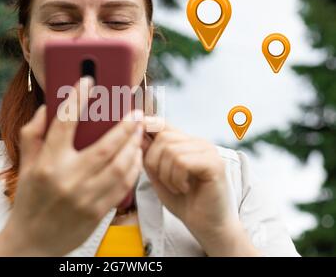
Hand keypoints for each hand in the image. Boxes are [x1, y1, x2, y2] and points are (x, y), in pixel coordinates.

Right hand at [0, 77, 143, 255]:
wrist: (32, 242)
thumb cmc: (29, 200)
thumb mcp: (26, 164)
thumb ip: (33, 133)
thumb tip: (48, 108)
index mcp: (47, 163)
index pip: (64, 122)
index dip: (78, 97)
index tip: (88, 81)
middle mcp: (68, 178)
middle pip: (106, 145)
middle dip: (125, 125)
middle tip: (134, 112)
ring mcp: (85, 197)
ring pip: (120, 165)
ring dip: (134, 145)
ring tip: (138, 133)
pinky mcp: (98, 211)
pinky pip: (123, 185)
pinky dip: (133, 168)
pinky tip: (135, 156)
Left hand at [143, 117, 259, 255]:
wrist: (206, 226)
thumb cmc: (184, 202)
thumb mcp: (159, 176)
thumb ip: (149, 157)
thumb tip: (135, 134)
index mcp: (185, 142)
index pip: (163, 124)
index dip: (147, 127)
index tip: (135, 137)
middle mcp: (198, 142)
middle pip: (163, 137)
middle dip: (154, 162)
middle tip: (164, 181)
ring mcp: (208, 151)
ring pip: (171, 150)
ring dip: (166, 174)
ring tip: (176, 187)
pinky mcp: (214, 163)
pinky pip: (182, 162)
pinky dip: (177, 179)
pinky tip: (184, 188)